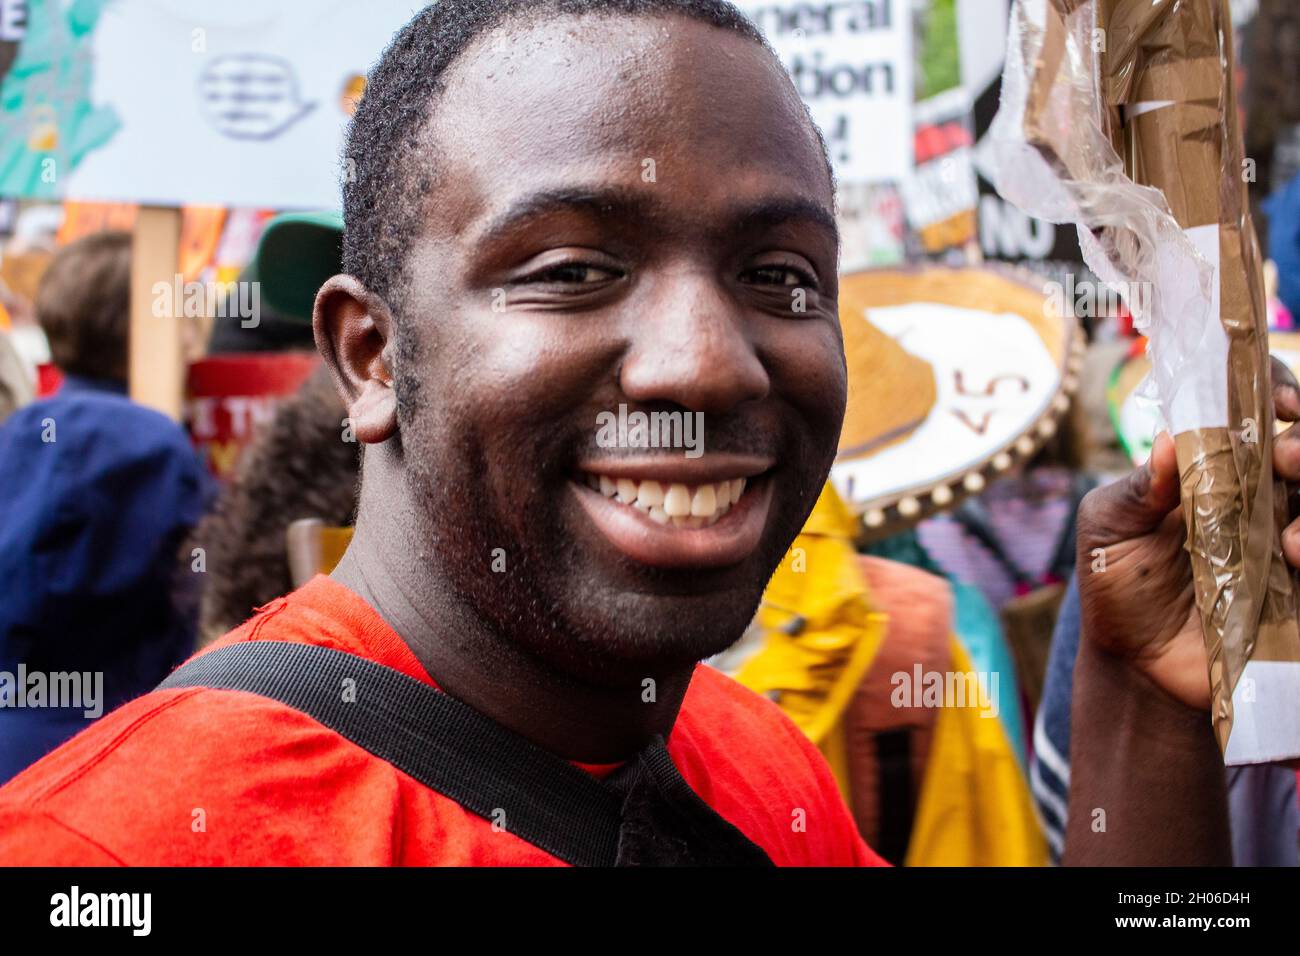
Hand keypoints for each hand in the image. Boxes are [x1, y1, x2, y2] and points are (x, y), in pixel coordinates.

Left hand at [1075, 356, 1299, 709]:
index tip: (1278, 402)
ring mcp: (1284, 537)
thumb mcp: (1108, 530)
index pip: (1254, 409)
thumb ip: (1137, 488)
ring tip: (1289, 537)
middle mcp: (1258, 494)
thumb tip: (1168, 438)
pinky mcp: (1296, 587)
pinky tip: (1293, 557)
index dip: (1275, 391)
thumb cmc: (1115, 584)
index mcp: (1212, 465)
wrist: (1133, 664)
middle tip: (1286, 458)